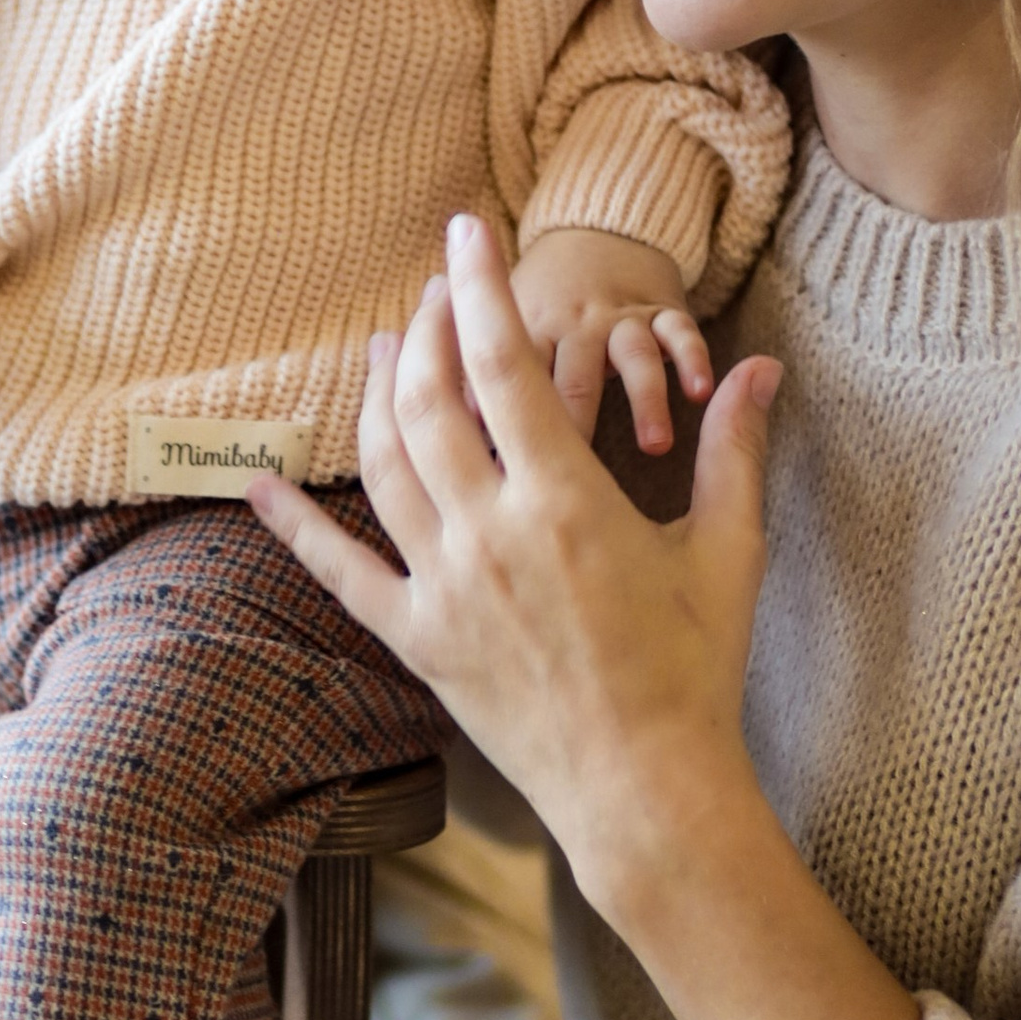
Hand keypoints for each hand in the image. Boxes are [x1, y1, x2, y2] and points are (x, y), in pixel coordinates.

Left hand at [251, 214, 776, 904]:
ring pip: (382, 465)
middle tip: (433, 291)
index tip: (469, 232)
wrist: (644, 788)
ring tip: (381, 349)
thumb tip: (761, 367)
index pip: (503, 362)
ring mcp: (443, 588)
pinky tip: (260, 486)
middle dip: (425, 327)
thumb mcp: (727, 552)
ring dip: (375, 396)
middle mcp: (489, 533)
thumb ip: (732, 450)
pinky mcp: (416, 640)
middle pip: (428, 398)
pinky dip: (294, 527)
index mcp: (565, 501)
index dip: (480, 286)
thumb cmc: (696, 671)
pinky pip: (339, 573)